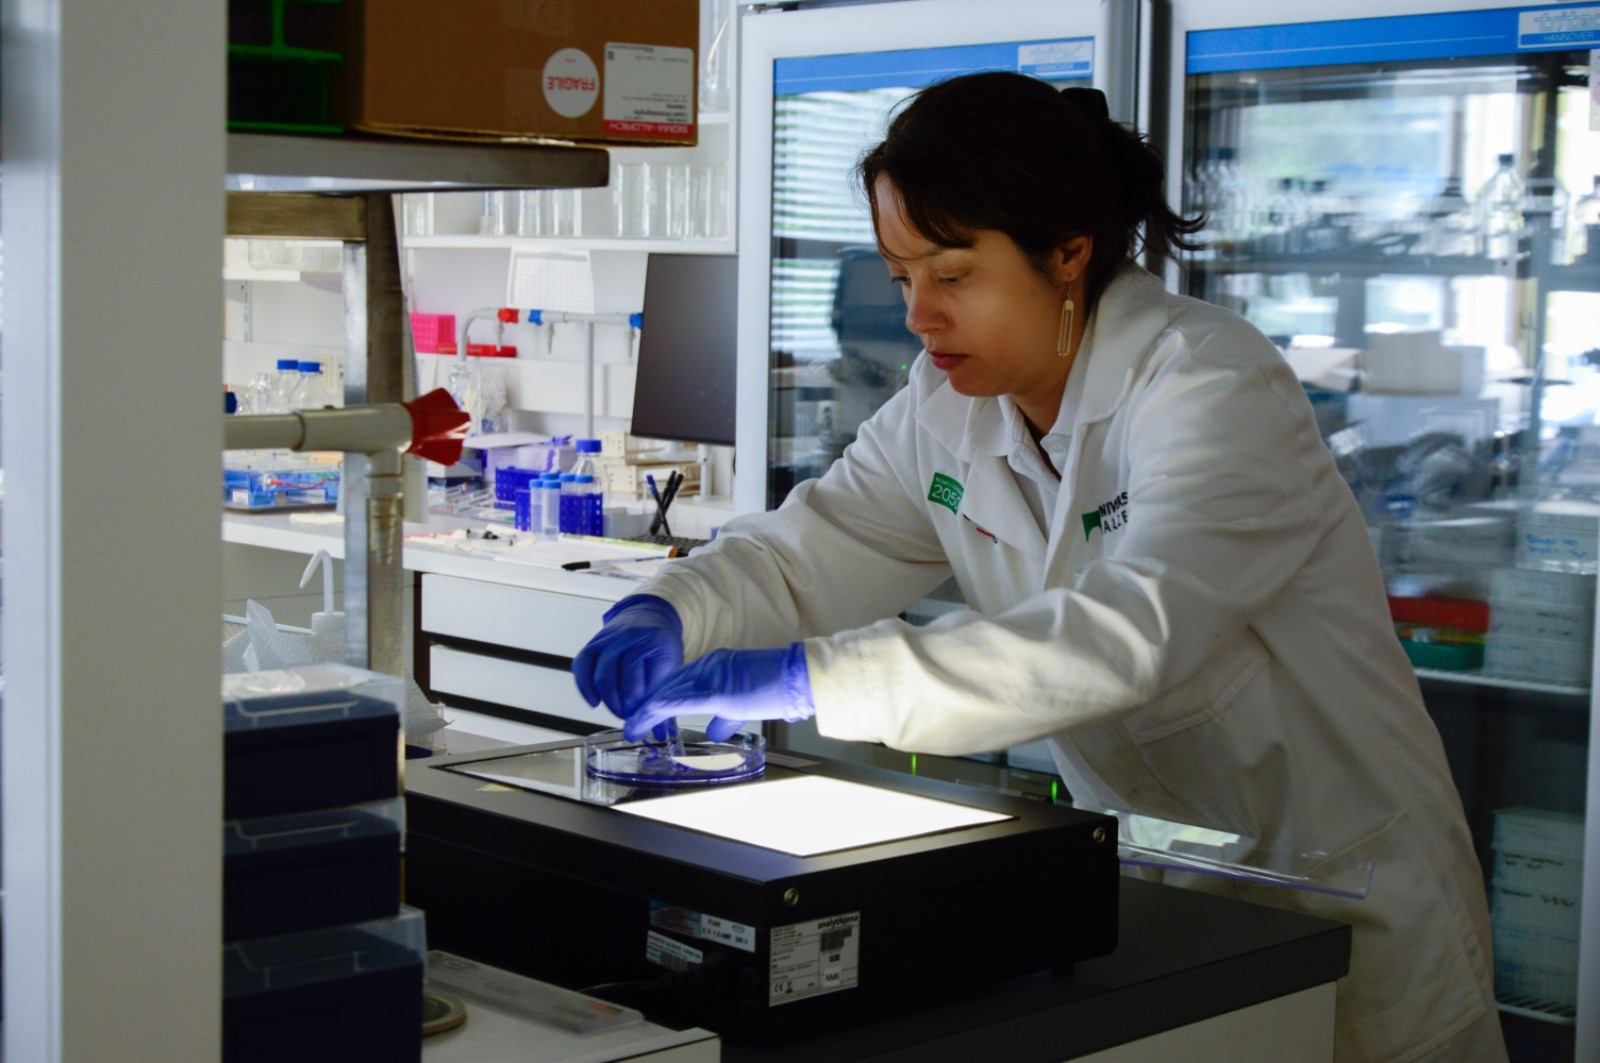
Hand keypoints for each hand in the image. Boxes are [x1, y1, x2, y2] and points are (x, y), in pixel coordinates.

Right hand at [571, 595, 683, 722]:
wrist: (648, 615)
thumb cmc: (660, 647)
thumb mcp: (672, 666)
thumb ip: (665, 697)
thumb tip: (661, 735)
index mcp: (659, 643)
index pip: (651, 678)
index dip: (646, 703)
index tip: (646, 719)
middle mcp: (632, 638)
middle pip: (626, 677)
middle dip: (627, 704)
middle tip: (631, 719)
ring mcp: (610, 639)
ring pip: (603, 673)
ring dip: (609, 699)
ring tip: (618, 713)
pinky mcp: (593, 643)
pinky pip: (582, 665)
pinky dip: (585, 686)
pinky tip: (594, 702)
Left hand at [624, 643, 813, 743]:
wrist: (800, 679)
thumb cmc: (780, 690)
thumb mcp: (747, 702)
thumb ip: (727, 716)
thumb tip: (713, 730)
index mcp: (717, 664)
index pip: (679, 680)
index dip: (659, 697)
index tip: (646, 713)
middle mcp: (710, 664)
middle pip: (667, 684)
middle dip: (645, 705)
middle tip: (631, 723)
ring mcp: (713, 674)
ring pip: (668, 691)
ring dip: (646, 711)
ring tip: (632, 726)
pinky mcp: (719, 690)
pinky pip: (679, 700)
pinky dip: (657, 710)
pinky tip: (644, 719)